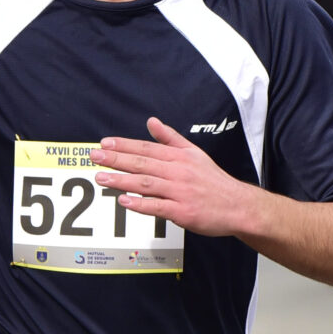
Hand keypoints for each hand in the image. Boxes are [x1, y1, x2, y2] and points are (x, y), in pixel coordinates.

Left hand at [92, 118, 266, 238]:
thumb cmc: (213, 181)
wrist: (237, 205)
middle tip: (95, 157)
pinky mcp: (182, 211)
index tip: (104, 144)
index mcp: (180, 157)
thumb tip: (152, 122)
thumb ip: (171, 138)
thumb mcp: (194, 153)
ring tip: (102, 178)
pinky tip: (124, 201)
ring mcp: (180, 192)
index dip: (124, 145)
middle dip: (116, 159)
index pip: (147, 148)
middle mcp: (178, 172)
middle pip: (143, 163)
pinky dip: (140, 204)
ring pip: (146, 183)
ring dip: (122, 180)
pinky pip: (157, 207)